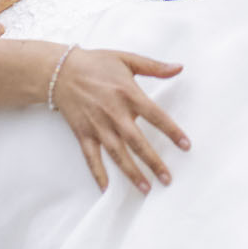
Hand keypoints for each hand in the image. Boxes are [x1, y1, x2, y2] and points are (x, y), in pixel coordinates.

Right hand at [51, 49, 190, 192]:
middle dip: (153, 162)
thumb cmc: (96, 63)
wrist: (61, 71)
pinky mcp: (83, 133)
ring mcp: (97, 125)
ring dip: (132, 172)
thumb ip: (154, 67)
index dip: (172, 131)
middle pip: (137, 142)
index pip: (155, 115)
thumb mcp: (127, 59)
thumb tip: (179, 68)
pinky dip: (98, 173)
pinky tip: (107, 189)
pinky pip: (91, 157)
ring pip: (117, 153)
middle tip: (168, 179)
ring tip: (146, 189)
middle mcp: (114, 113)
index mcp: (128, 93)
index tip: (186, 146)